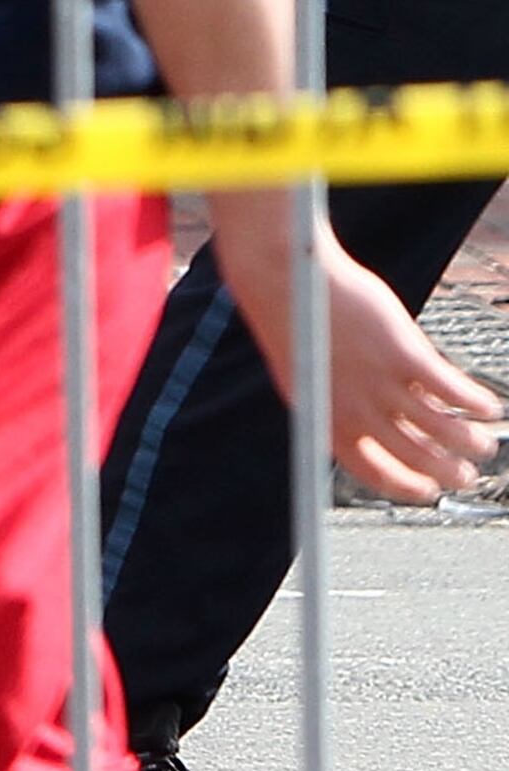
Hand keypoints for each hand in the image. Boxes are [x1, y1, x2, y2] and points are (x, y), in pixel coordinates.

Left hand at [304, 252, 501, 503]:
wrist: (283, 277)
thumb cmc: (300, 325)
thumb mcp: (318, 378)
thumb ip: (351, 405)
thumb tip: (399, 424)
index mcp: (327, 421)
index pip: (373, 472)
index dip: (406, 487)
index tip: (429, 492)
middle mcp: (355, 409)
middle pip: (415, 458)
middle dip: (448, 474)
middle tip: (467, 476)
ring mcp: (379, 382)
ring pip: (442, 429)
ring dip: (470, 442)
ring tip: (483, 444)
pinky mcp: (402, 352)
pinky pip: (452, 389)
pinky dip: (477, 403)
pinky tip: (489, 406)